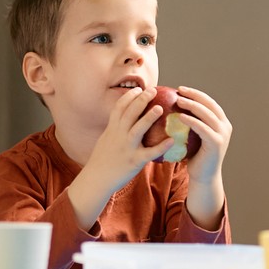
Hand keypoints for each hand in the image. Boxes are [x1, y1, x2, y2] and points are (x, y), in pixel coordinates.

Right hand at [67, 87, 168, 227]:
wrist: (96, 179)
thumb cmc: (102, 160)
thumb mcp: (106, 139)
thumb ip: (116, 129)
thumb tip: (126, 120)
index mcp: (111, 129)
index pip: (119, 107)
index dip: (129, 96)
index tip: (138, 89)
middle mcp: (118, 136)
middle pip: (129, 113)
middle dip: (141, 99)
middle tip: (152, 91)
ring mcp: (126, 148)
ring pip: (138, 129)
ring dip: (149, 117)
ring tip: (160, 108)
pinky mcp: (134, 161)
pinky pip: (150, 153)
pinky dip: (161, 146)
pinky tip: (171, 140)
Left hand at [173, 87, 229, 225]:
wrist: (203, 176)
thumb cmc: (194, 156)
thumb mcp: (193, 136)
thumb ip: (190, 122)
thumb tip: (171, 106)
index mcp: (221, 122)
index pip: (209, 102)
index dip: (196, 93)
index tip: (180, 89)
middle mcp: (225, 126)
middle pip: (209, 104)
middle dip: (194, 95)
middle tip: (179, 90)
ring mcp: (223, 134)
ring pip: (207, 114)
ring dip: (192, 105)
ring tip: (178, 100)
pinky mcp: (217, 143)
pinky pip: (203, 128)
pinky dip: (191, 120)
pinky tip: (180, 116)